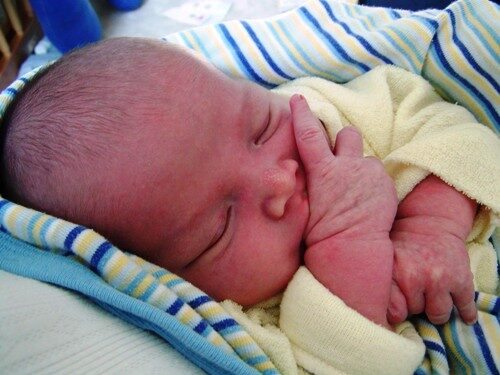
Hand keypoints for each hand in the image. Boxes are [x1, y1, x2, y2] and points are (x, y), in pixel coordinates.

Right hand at [290, 95, 397, 246]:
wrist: (352, 250)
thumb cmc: (321, 235)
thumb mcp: (305, 205)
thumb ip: (307, 182)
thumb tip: (302, 172)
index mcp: (322, 172)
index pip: (308, 134)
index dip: (302, 114)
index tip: (297, 99)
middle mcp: (346, 166)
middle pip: (346, 133)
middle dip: (343, 140)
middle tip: (341, 158)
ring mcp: (368, 173)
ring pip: (365, 155)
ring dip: (360, 164)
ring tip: (357, 188)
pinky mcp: (385, 182)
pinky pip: (377, 174)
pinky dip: (373, 183)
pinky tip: (368, 203)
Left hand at [388, 216, 476, 325]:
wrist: (430, 222)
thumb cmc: (403, 243)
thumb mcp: (384, 257)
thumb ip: (381, 282)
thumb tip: (382, 313)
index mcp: (394, 271)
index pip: (394, 312)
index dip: (396, 312)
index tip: (397, 307)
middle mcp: (416, 277)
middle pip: (415, 312)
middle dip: (415, 304)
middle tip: (415, 292)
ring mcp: (440, 280)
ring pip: (438, 314)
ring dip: (435, 310)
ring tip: (432, 300)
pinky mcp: (462, 280)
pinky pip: (465, 307)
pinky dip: (466, 314)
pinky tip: (466, 318)